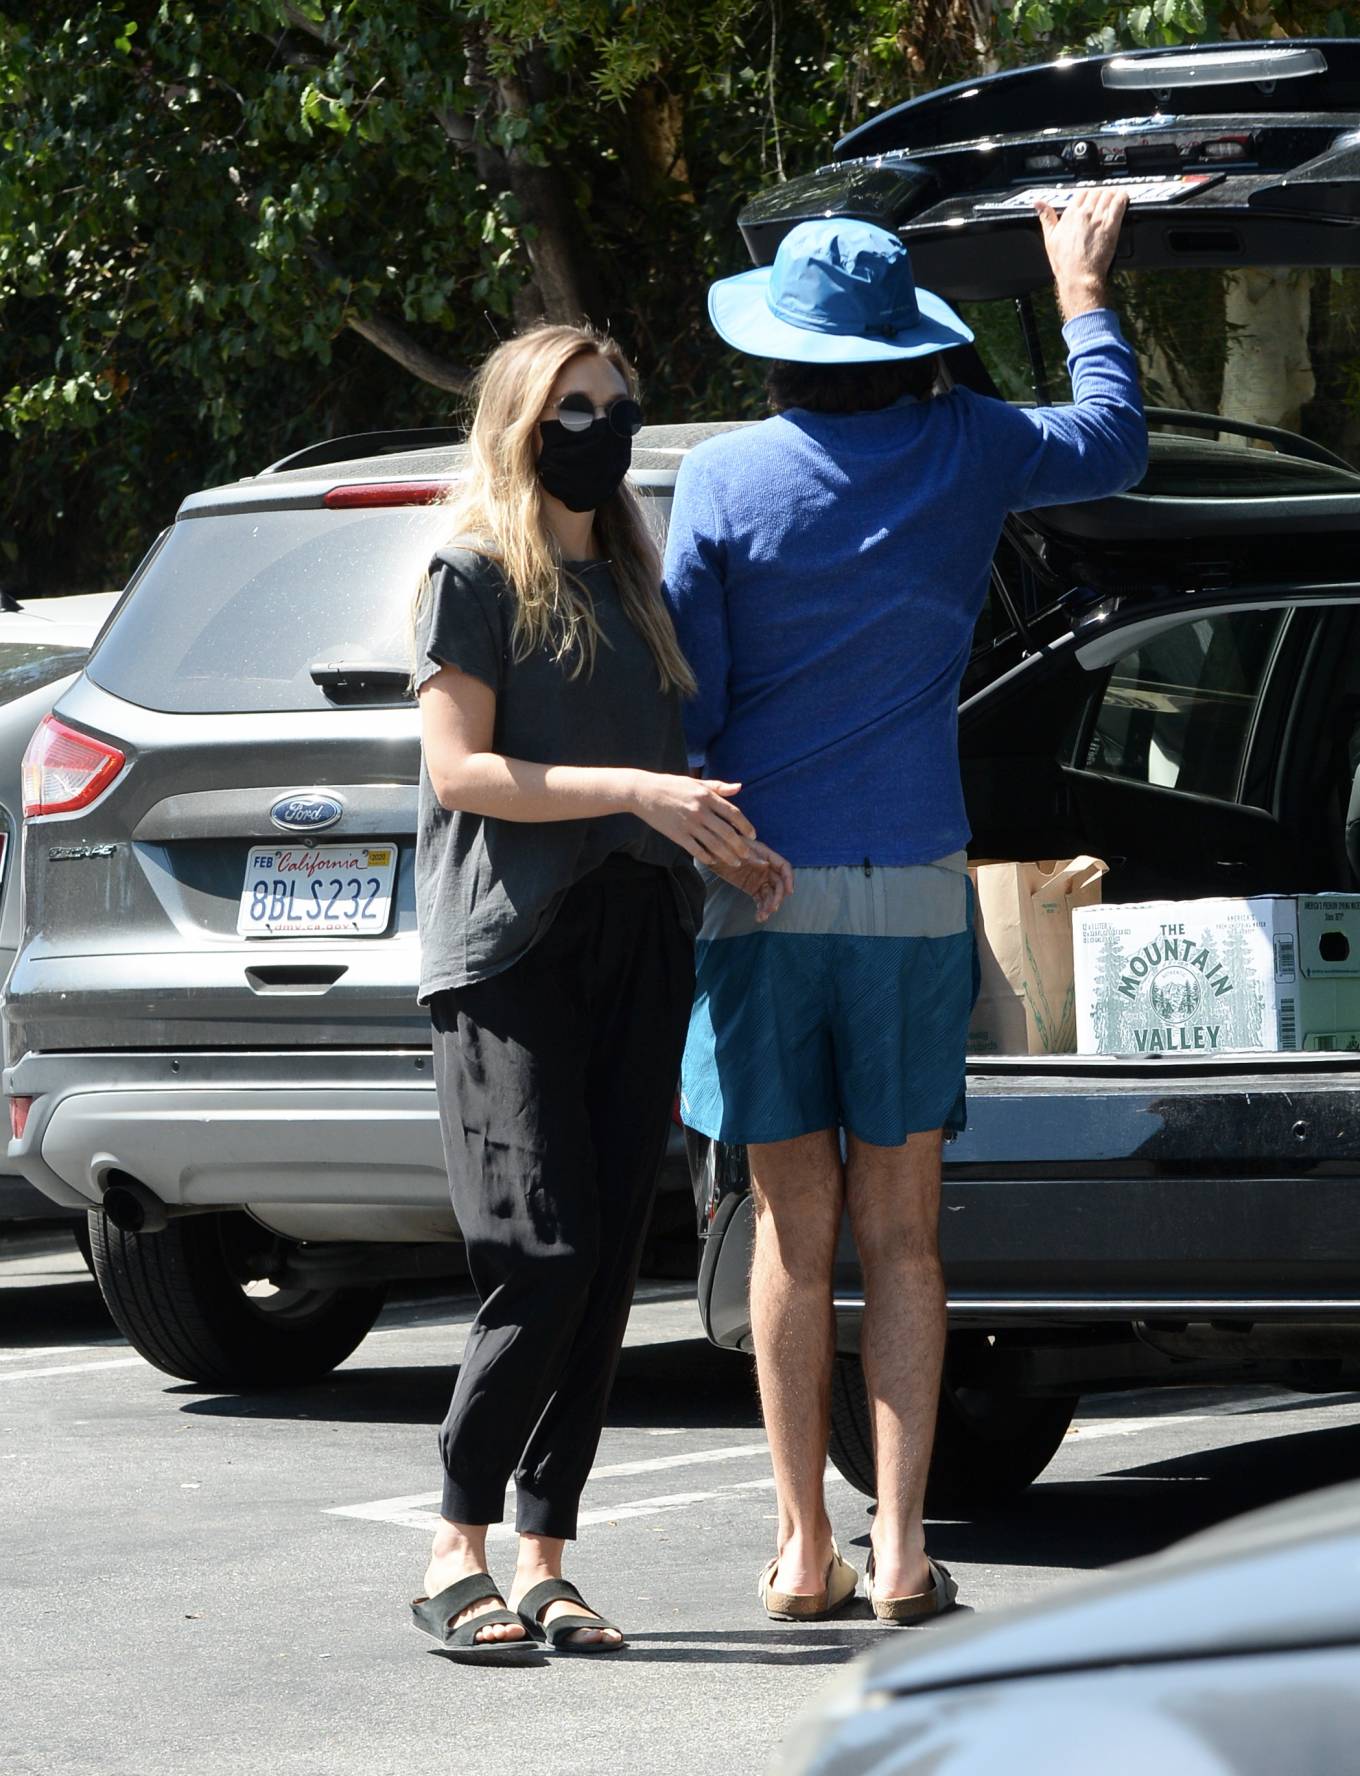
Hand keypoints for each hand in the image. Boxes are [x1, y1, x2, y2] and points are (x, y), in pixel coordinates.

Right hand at [627, 771, 755, 867]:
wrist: (643, 792)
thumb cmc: (671, 785)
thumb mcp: (696, 782)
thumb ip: (718, 787)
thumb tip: (739, 787)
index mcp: (706, 796)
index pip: (733, 813)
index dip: (746, 826)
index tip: (753, 836)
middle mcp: (700, 810)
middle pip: (726, 832)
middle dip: (740, 846)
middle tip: (747, 855)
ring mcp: (688, 824)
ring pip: (713, 844)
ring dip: (727, 855)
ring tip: (735, 862)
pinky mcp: (677, 834)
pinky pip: (696, 849)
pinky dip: (706, 857)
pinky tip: (713, 861)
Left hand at [709, 841, 793, 922]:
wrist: (710, 851)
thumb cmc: (724, 844)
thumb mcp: (737, 848)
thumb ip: (751, 857)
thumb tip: (766, 865)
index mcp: (765, 854)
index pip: (783, 867)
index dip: (789, 879)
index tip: (789, 892)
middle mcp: (766, 867)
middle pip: (778, 884)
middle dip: (777, 897)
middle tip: (772, 909)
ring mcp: (759, 878)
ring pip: (770, 894)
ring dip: (769, 906)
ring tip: (762, 916)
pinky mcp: (752, 887)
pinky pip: (760, 899)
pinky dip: (761, 908)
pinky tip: (759, 917)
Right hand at [1034, 185, 1128, 321]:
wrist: (1078, 277)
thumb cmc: (1065, 263)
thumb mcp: (1049, 239)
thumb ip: (1046, 218)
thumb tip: (1038, 204)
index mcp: (1069, 215)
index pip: (1082, 193)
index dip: (1088, 194)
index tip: (1091, 198)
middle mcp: (1084, 214)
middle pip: (1096, 192)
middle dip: (1101, 193)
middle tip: (1104, 199)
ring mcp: (1098, 218)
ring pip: (1108, 195)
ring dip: (1112, 194)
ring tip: (1115, 197)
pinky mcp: (1111, 225)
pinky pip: (1119, 203)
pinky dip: (1122, 197)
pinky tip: (1123, 198)